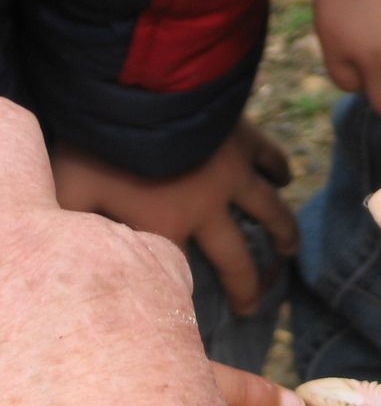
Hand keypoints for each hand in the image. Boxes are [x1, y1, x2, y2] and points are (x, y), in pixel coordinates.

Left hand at [51, 117, 297, 315]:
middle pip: (235, 259)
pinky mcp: (244, 141)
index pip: (178, 273)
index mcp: (166, 224)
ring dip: (283, 233)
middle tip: (253, 307)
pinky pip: (271, 159)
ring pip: (269, 212)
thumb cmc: (101, 140)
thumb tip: (65, 251)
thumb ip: (72, 217)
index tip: (188, 315)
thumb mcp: (72, 183)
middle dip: (246, 287)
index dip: (183, 295)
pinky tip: (285, 179)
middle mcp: (208, 209)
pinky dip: (280, 170)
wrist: (140, 90)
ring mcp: (232, 175)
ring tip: (291, 249)